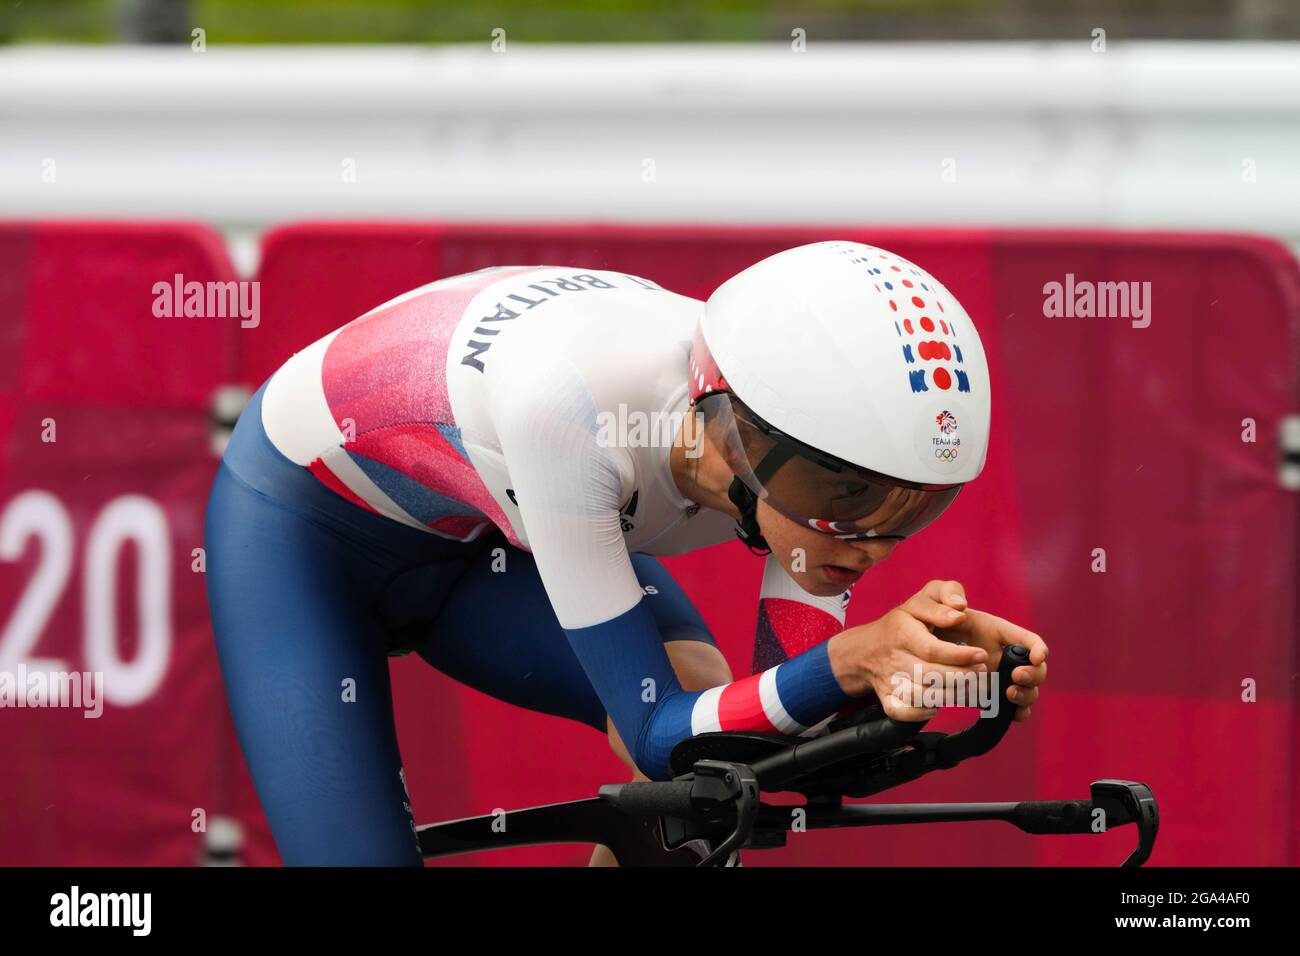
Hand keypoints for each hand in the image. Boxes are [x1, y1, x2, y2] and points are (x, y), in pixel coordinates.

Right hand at [827, 579, 989, 721]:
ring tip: (969, 687)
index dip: (959, 655)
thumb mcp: (921, 599)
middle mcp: (894, 657)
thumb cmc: (904, 623)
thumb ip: (944, 594)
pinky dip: (920, 713)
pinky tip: (937, 705)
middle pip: (928, 675)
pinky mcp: (887, 698)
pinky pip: (901, 712)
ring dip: (949, 696)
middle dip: (959, 676)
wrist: (866, 649)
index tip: (980, 655)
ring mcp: (889, 680)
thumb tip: (960, 609)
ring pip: (919, 695)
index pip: (931, 649)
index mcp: (902, 631)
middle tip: (980, 672)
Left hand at [930, 598, 1047, 722]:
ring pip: (1028, 691)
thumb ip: (947, 592)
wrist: (915, 647)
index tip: (1036, 657)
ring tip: (1009, 693)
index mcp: (997, 633)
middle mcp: (1003, 656)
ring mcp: (999, 678)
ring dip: (1026, 695)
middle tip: (1015, 676)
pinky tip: (1013, 714)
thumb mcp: (935, 599)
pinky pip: (1013, 709)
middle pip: (1036, 669)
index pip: (1029, 640)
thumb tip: (960, 606)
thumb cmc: (929, 621)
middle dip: (1034, 674)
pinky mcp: (989, 697)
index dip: (1038, 648)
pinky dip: (1018, 713)